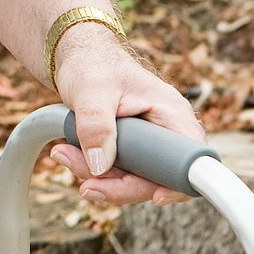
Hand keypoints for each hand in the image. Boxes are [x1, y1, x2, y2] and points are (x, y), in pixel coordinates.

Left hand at [49, 24, 206, 207]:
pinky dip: (93, 167)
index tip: (156, 197)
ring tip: (63, 153)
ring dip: (97, 174)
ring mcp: (150, 142)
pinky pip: (119, 170)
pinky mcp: (131, 148)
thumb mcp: (90, 91)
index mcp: (172, 114)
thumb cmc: (91, 65)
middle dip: (118, 184)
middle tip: (84, 183)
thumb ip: (95, 125)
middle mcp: (167, 131)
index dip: (178, 183)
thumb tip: (100, 166)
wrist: (78, 57)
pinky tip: (68, 152)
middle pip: (157, 178)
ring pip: (133, 177)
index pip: (191, 160)